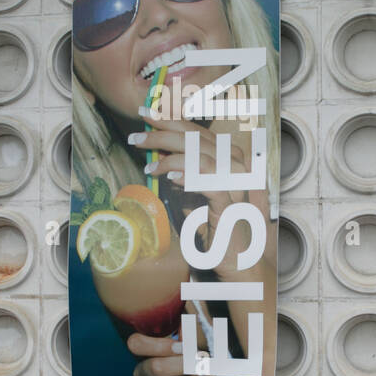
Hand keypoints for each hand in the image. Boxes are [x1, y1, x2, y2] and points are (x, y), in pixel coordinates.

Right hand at [128, 331, 203, 375]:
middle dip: (184, 366)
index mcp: (148, 354)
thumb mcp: (198, 346)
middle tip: (201, 368)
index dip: (160, 345)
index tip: (183, 348)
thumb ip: (191, 331)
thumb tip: (189, 321)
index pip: (136, 344)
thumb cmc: (200, 367)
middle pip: (154, 367)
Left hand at [133, 107, 275, 282]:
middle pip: (197, 140)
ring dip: (170, 159)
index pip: (198, 131)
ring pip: (202, 158)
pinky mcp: (231, 208)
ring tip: (148, 165)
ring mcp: (236, 186)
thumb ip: (180, 172)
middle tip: (136, 137)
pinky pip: (211, 185)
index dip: (170, 120)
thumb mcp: (193, 194)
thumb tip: (156, 153)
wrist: (238, 261)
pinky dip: (190, 178)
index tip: (146, 114)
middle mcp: (237, 167)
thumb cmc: (215, 227)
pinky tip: (171, 178)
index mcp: (230, 158)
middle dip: (162, 134)